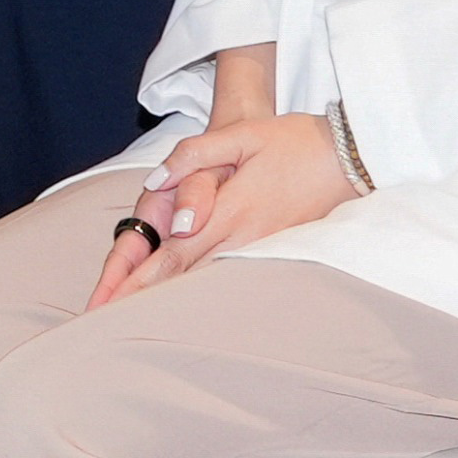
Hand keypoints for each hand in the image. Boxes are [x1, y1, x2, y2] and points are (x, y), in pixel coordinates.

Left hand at [94, 108, 363, 305]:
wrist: (353, 155)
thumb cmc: (295, 141)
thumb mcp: (242, 135)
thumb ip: (194, 155)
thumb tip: (155, 181)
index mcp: (229, 211)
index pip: (172, 255)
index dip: (137, 282)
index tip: (107, 304)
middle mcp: (243, 237)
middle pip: (182, 276)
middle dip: (141, 300)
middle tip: (103, 322)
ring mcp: (262, 247)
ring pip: (206, 281)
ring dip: (168, 301)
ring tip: (131, 319)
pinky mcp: (277, 248)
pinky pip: (229, 275)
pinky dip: (200, 289)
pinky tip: (184, 301)